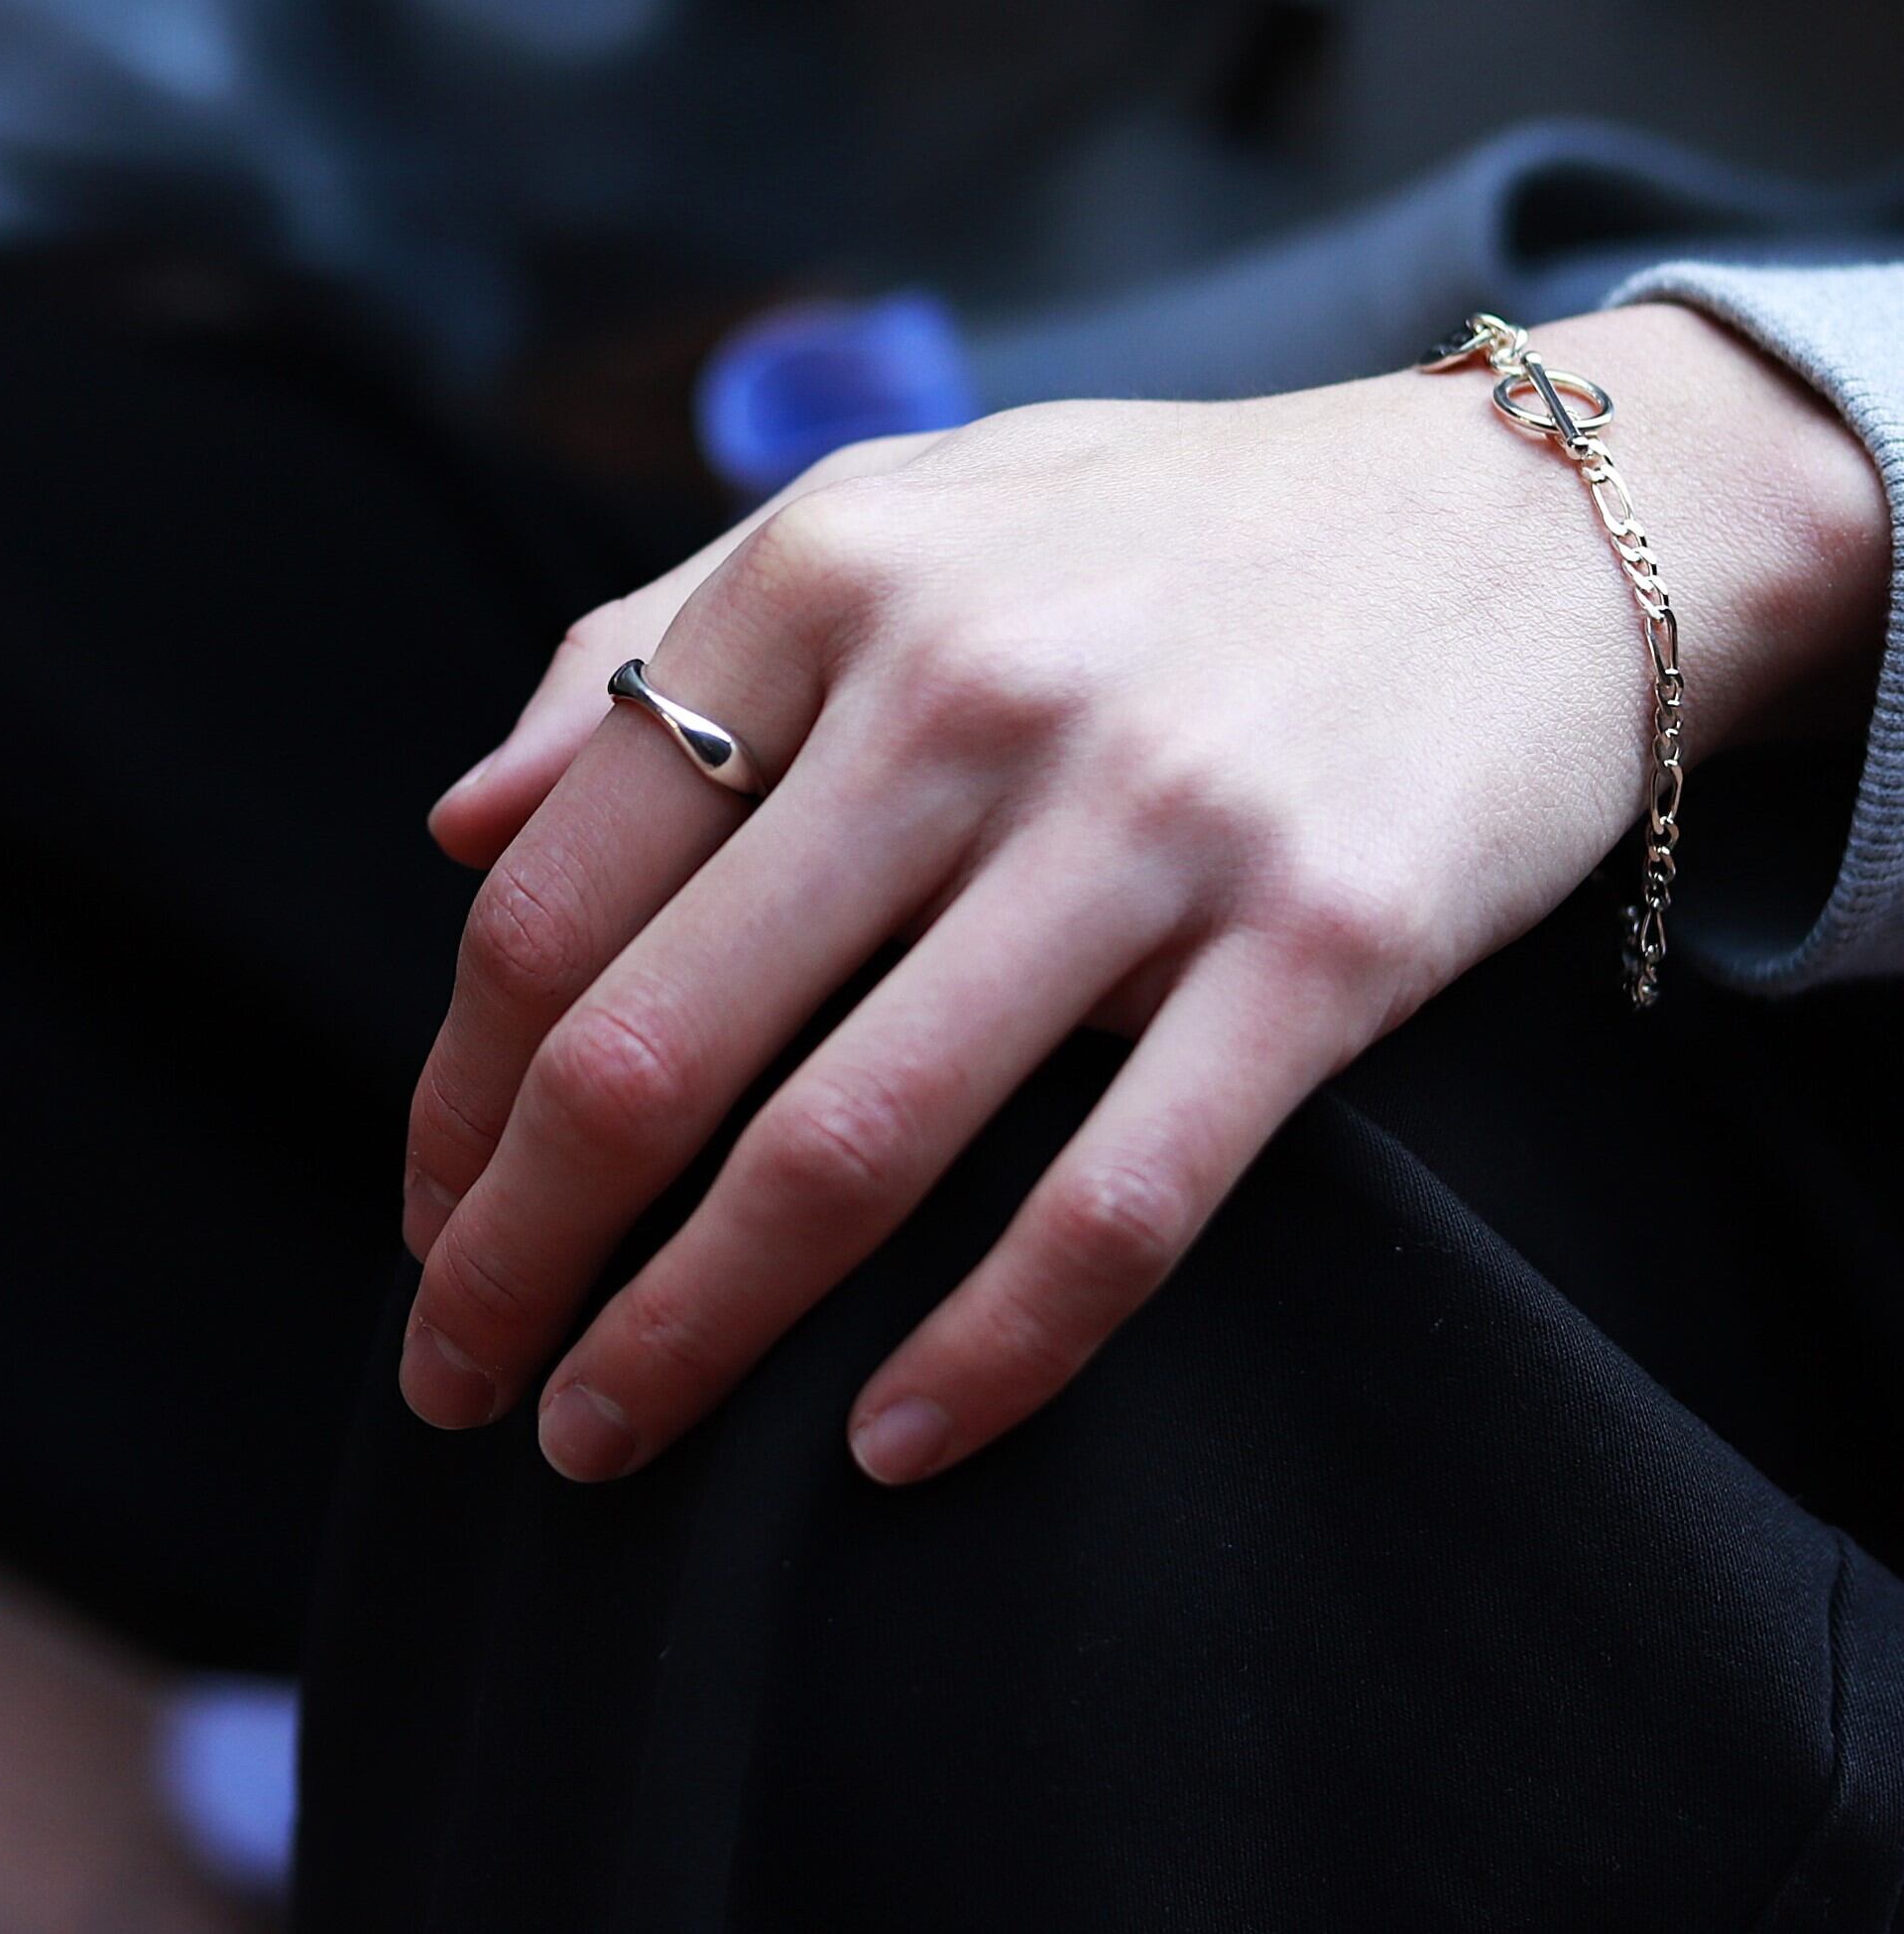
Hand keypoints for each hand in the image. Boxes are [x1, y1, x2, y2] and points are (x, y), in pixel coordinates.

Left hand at [401, 307, 1885, 1483]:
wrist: (1531, 518)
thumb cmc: (1160, 536)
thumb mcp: (890, 517)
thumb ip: (655, 650)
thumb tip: (456, 828)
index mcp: (826, 579)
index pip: (558, 890)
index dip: (459, 1093)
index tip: (430, 1216)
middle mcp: (963, 688)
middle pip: (656, 1040)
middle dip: (517, 1253)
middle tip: (455, 1377)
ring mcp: (1150, 819)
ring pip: (851, 1144)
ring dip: (688, 1332)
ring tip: (602, 1439)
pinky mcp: (1324, 942)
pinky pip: (1115, 1205)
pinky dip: (985, 1356)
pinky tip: (886, 1443)